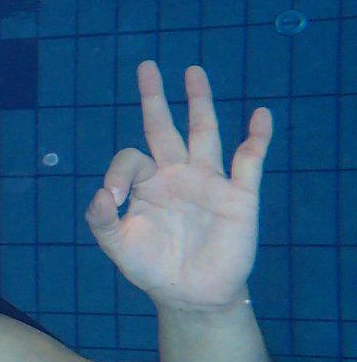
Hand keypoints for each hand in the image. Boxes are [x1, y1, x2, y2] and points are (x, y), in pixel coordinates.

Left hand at [86, 61, 271, 310]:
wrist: (190, 295)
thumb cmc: (151, 268)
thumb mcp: (118, 246)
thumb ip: (102, 221)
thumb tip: (101, 194)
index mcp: (147, 183)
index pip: (131, 156)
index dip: (119, 172)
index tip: (114, 198)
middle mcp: (177, 174)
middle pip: (165, 127)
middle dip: (156, 97)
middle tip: (147, 66)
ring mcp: (209, 181)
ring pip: (204, 132)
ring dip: (199, 102)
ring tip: (192, 71)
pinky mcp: (238, 196)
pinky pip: (249, 160)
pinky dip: (256, 138)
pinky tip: (260, 116)